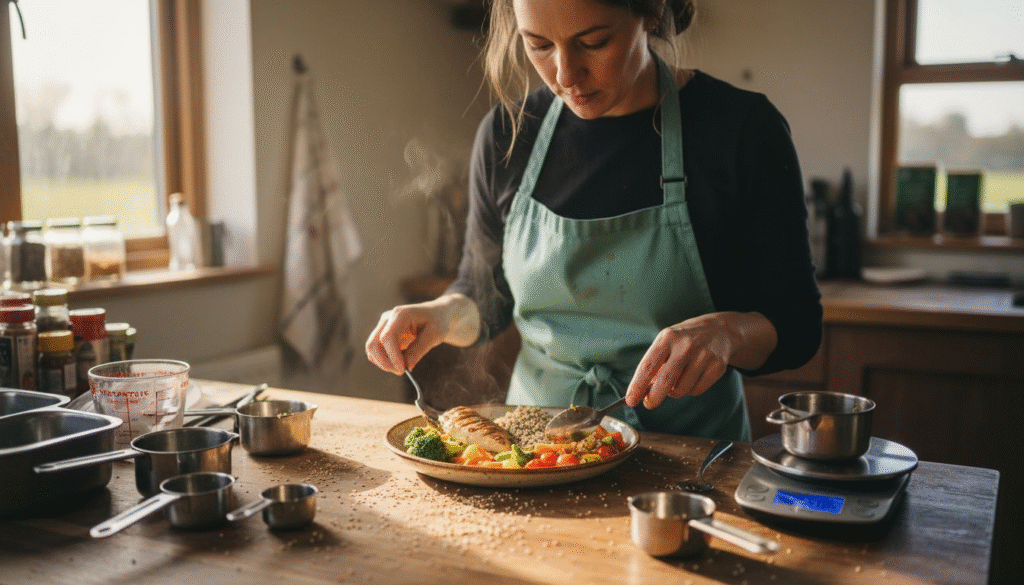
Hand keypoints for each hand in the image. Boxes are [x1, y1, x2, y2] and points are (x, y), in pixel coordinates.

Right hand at [365, 294, 480, 374]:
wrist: (436, 315)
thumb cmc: (437, 322)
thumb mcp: (434, 335)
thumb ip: (419, 349)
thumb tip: (406, 366)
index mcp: (400, 314)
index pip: (387, 336)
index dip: (392, 356)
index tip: (402, 370)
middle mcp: (387, 319)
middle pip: (373, 343)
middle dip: (384, 362)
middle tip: (402, 372)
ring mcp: (383, 326)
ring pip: (372, 349)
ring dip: (383, 363)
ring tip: (403, 368)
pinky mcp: (383, 335)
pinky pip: (376, 352)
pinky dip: (385, 361)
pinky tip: (399, 363)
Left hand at [625, 314, 733, 409]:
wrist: (719, 331)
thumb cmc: (684, 340)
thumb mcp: (666, 343)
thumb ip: (654, 365)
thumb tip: (643, 392)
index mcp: (668, 338)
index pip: (648, 366)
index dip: (637, 386)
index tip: (630, 400)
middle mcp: (686, 346)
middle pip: (666, 381)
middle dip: (654, 397)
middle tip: (649, 404)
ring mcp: (704, 356)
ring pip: (681, 390)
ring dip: (674, 392)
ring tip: (677, 380)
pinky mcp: (717, 367)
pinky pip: (697, 391)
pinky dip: (690, 390)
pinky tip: (693, 377)